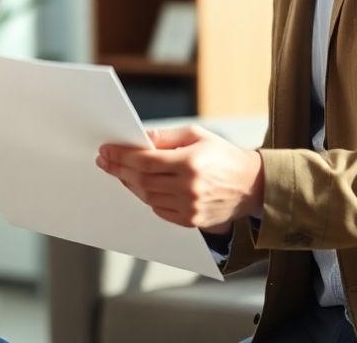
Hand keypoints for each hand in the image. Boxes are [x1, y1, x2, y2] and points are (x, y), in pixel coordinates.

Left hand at [96, 125, 263, 229]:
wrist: (251, 185)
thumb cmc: (223, 156)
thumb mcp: (196, 135)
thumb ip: (165, 137)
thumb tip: (139, 138)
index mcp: (190, 163)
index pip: (145, 161)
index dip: (121, 156)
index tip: (106, 151)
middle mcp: (189, 188)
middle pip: (141, 180)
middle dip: (119, 169)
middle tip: (105, 161)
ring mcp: (189, 207)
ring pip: (147, 196)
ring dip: (129, 184)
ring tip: (120, 172)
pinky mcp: (191, 221)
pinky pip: (158, 209)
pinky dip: (146, 197)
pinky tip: (140, 186)